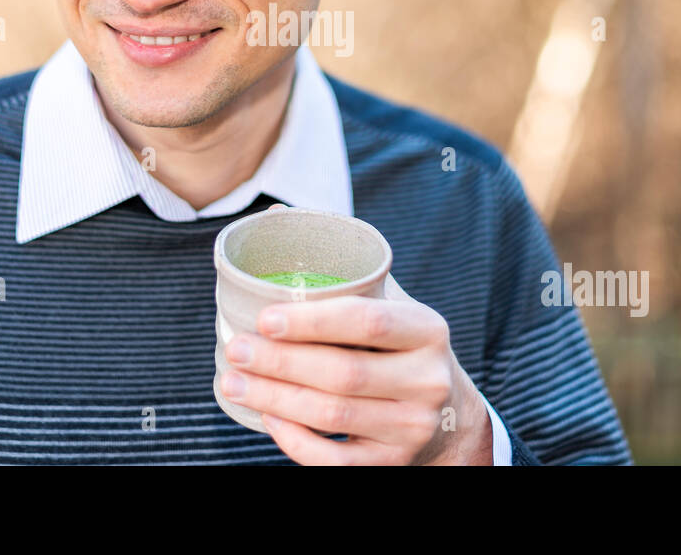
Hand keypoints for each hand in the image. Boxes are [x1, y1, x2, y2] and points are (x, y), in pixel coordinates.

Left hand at [220, 273, 492, 463]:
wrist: (447, 416)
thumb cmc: (399, 346)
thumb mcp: (387, 302)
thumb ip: (340, 263)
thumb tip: (276, 215)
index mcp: (427, 329)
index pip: (368, 320)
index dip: (312, 320)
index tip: (263, 317)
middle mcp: (428, 380)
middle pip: (344, 373)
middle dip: (279, 362)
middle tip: (235, 349)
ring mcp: (413, 427)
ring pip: (333, 417)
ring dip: (274, 399)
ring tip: (233, 382)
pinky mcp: (394, 465)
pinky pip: (336, 462)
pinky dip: (295, 442)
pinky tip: (268, 418)